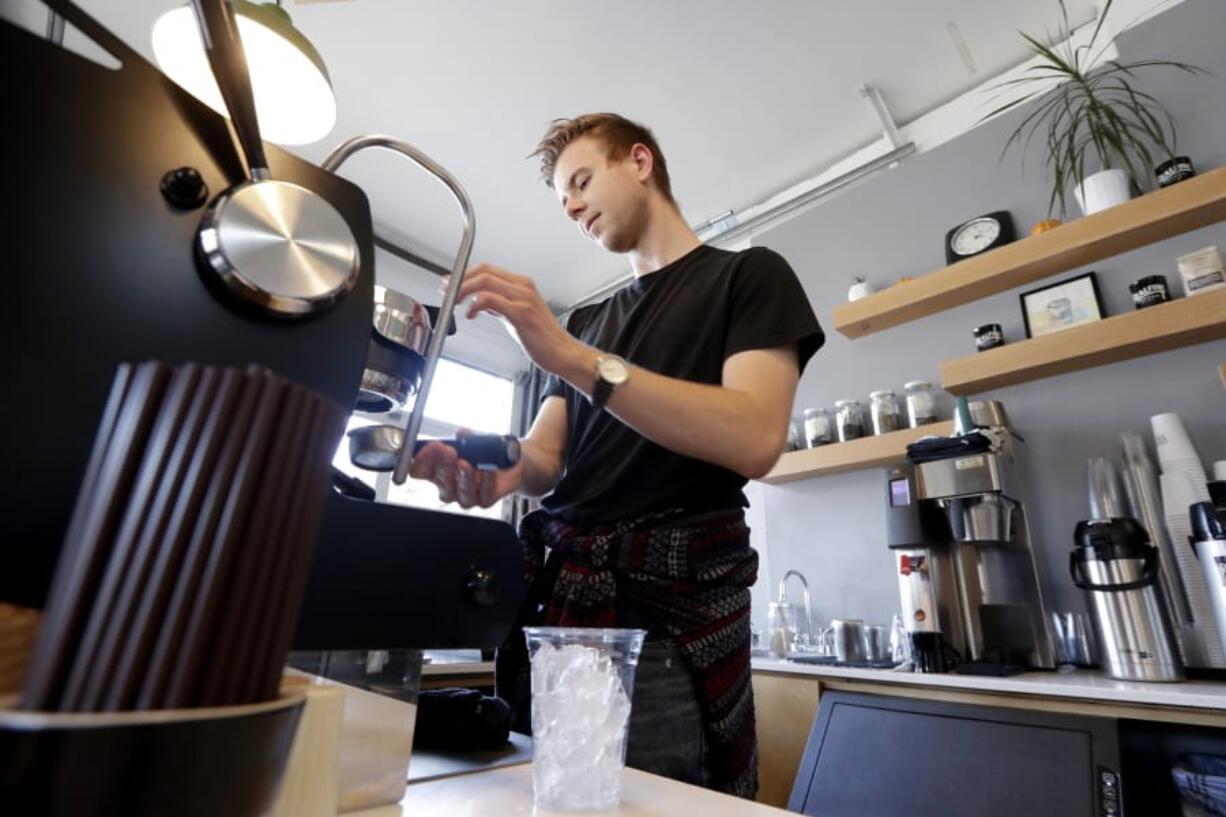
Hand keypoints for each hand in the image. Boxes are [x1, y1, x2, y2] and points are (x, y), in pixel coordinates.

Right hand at [407, 427, 522, 508]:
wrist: (512, 462)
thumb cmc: (487, 452)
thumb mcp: (475, 439)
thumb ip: (466, 436)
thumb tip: (461, 433)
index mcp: (439, 470)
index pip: (420, 470)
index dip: (421, 460)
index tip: (429, 448)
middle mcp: (450, 485)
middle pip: (439, 482)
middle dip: (442, 465)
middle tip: (447, 451)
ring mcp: (466, 495)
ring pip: (460, 492)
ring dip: (462, 476)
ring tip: (465, 464)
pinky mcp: (485, 499)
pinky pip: (484, 492)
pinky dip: (486, 480)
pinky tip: (488, 469)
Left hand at [449, 263, 577, 374]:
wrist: (563, 353)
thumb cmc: (544, 339)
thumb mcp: (517, 316)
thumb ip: (500, 306)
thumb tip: (481, 302)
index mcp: (522, 285)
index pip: (488, 270)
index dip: (466, 274)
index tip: (451, 282)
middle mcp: (523, 287)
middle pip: (484, 271)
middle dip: (460, 279)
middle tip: (446, 290)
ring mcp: (523, 298)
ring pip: (485, 282)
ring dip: (463, 290)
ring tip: (454, 302)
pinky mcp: (521, 313)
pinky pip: (490, 300)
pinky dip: (475, 304)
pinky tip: (470, 315)